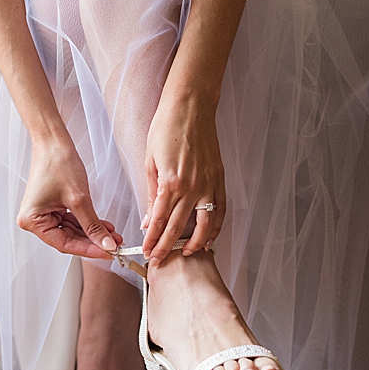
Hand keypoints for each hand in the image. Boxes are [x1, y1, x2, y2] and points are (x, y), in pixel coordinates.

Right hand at [18, 137, 121, 258]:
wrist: (54, 143)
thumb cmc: (58, 164)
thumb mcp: (79, 199)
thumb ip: (93, 225)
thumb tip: (106, 244)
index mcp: (32, 220)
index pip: (63, 244)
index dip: (88, 249)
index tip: (108, 253)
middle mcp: (33, 220)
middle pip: (67, 239)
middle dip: (92, 241)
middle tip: (114, 245)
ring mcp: (42, 214)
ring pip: (72, 232)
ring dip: (92, 233)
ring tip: (113, 236)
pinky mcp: (51, 209)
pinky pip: (71, 222)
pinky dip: (87, 224)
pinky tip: (104, 227)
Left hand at [142, 91, 224, 263]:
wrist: (190, 108)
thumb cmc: (165, 129)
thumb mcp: (150, 162)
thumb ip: (152, 193)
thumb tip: (150, 218)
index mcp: (170, 183)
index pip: (160, 221)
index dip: (153, 240)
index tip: (148, 252)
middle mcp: (192, 187)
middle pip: (179, 226)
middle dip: (167, 247)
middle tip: (159, 261)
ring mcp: (209, 184)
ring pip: (205, 223)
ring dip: (195, 242)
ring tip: (186, 254)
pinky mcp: (219, 179)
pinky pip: (220, 209)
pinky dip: (217, 226)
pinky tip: (211, 237)